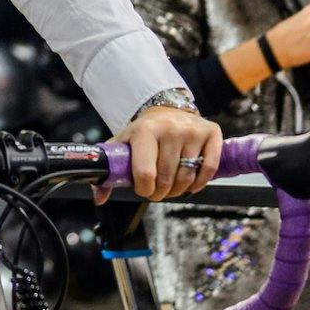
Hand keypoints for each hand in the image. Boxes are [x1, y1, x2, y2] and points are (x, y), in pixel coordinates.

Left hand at [103, 106, 221, 201]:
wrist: (167, 111)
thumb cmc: (142, 133)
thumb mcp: (122, 146)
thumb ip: (109, 172)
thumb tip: (98, 198)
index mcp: (144, 130)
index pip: (145, 173)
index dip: (144, 189)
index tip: (144, 189)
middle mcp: (170, 128)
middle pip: (167, 179)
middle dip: (160, 193)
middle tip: (157, 192)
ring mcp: (192, 130)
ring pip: (187, 177)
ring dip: (179, 191)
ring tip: (171, 188)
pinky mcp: (211, 132)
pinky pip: (209, 168)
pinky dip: (200, 183)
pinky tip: (191, 184)